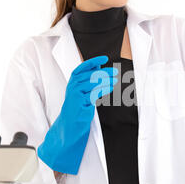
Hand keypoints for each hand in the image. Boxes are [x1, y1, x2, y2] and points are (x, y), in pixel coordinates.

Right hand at [37, 55, 117, 174]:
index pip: (82, 67)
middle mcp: (73, 86)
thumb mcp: (82, 91)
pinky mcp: (80, 103)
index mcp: (73, 81)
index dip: (93, 62)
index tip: (104, 58)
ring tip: (115, 80)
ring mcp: (75, 95)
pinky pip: (94, 93)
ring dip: (105, 81)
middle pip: (90, 75)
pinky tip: (110, 87)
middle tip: (115, 72)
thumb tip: (100, 66)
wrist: (69, 125)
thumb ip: (89, 79)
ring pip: (93, 83)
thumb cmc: (77, 107)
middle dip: (104, 73)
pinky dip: (103, 89)